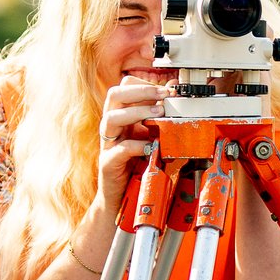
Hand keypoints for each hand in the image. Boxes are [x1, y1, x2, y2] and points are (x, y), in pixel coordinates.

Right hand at [97, 76, 170, 212]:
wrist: (121, 195)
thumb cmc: (135, 163)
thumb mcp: (148, 134)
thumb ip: (156, 115)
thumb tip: (172, 91)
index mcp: (119, 116)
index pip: (123, 87)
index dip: (143, 84)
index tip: (165, 90)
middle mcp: (111, 126)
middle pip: (114, 95)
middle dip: (141, 91)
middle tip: (163, 95)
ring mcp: (107, 144)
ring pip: (112, 118)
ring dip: (137, 113)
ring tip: (158, 114)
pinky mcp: (108, 163)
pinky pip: (119, 150)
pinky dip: (136, 146)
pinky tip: (151, 146)